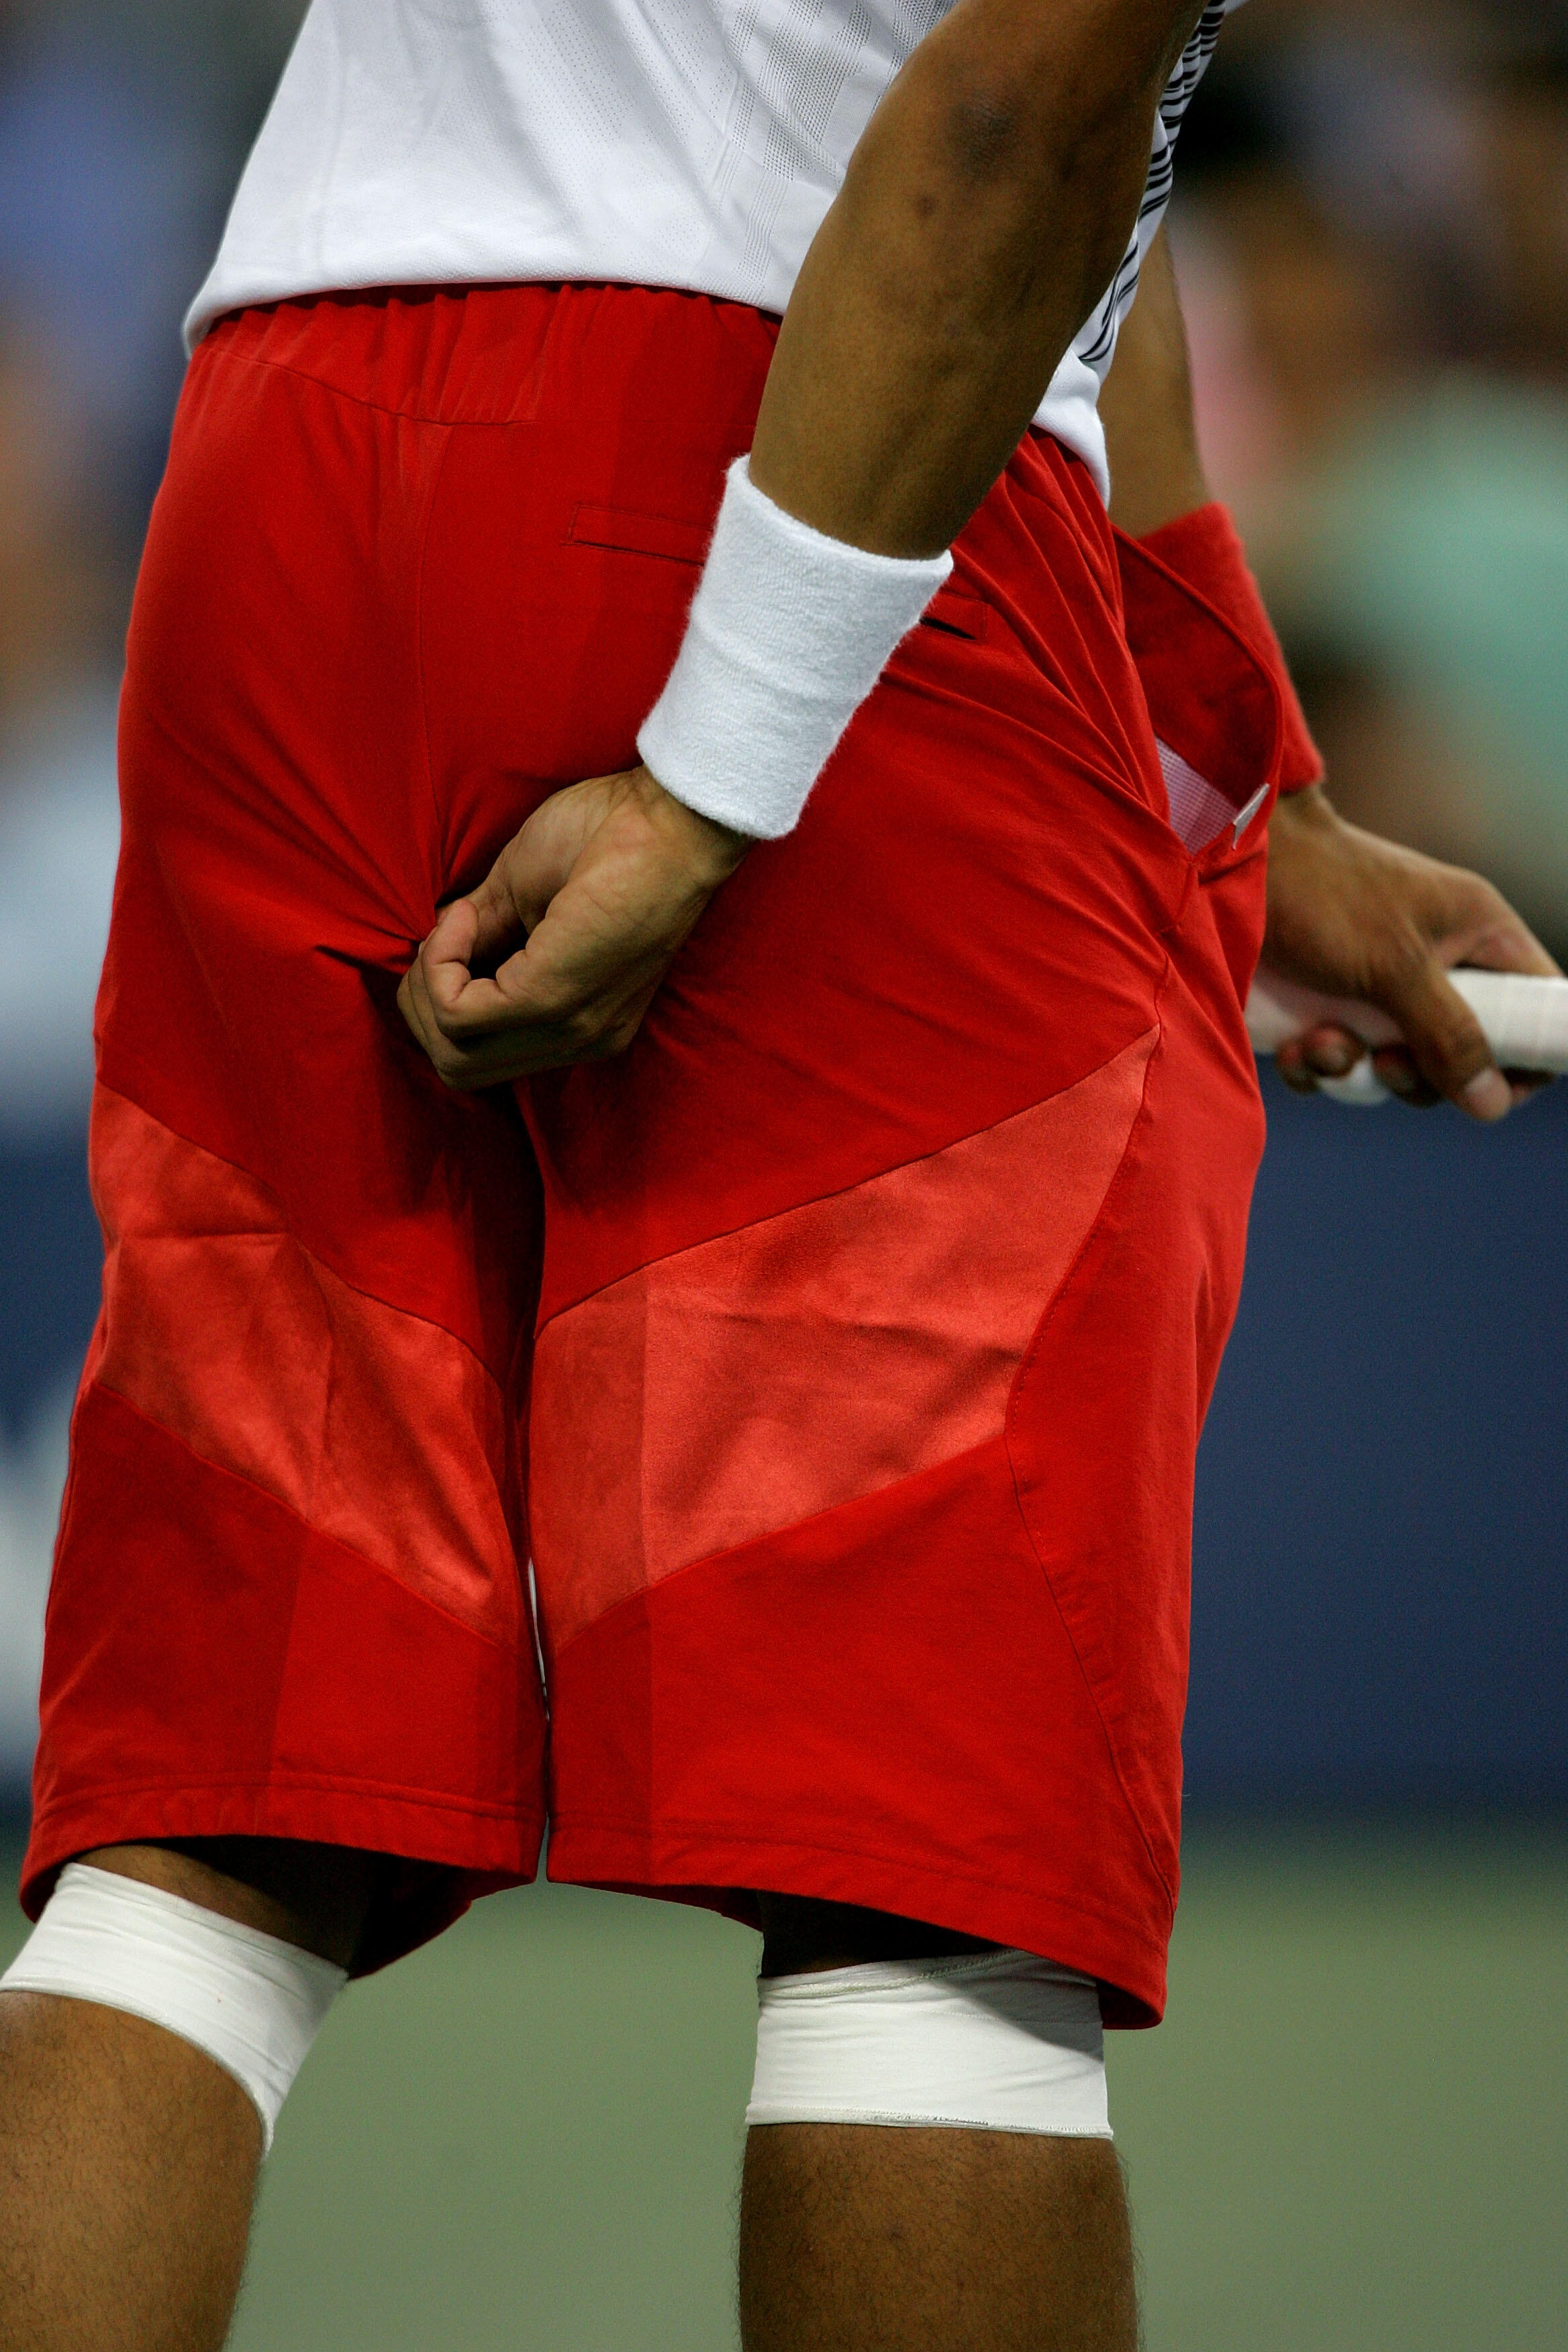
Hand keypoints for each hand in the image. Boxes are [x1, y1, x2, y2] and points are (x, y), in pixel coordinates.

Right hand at [398, 766, 749, 1086]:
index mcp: (582, 1021)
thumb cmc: (605, 836)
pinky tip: (467, 916)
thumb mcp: (522, 893)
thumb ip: (482, 937)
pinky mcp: (554, 998)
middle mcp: (581, 1039)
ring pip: (455, 1056)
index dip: (444, 995)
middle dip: (424, 1004)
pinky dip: (442, 964)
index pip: (482, 1055)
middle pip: (461, 1070)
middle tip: (443, 940)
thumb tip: (434, 958)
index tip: (462, 927)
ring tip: (459, 924)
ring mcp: (570, 1027)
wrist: (669, 816)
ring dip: (431, 986)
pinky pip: (459, 1013)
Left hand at [1263, 785, 1559, 1119]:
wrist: (1230, 865)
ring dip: (1352, 1074)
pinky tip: (1291, 1047)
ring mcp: (1378, 991)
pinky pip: (1336, 1066)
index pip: (1540, 1006)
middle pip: (1461, 1059)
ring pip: (1392, 1071)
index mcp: (1478, 936)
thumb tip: (1492, 1102)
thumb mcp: (1396, 966)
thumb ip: (1448, 1034)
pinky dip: (1313, 1067)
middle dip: (1417, 1078)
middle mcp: (1436, 966)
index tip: (1488, 1090)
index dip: (1527, 1057)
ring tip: (1319, 1041)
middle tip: (1386, 1062)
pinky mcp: (1323, 1008)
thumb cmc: (1324, 895)